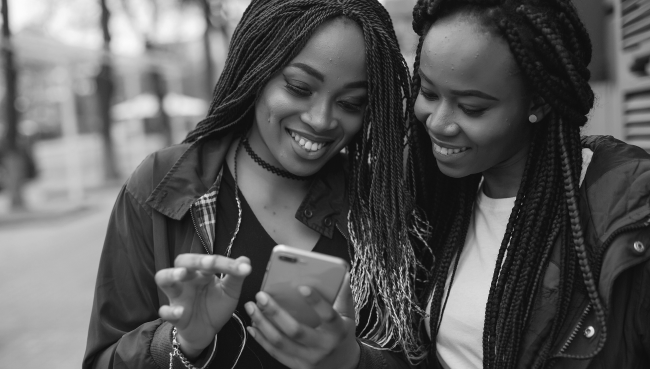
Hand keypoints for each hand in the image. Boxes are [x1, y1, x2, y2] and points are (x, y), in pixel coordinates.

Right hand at [155, 254, 250, 357]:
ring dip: (171, 274)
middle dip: (195, 260)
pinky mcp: (174, 315)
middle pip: (183, 261)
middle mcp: (188, 280)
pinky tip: (180, 311)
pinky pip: (165, 311)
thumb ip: (236, 276)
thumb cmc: (216, 306)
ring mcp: (178, 296)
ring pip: (163, 278)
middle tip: (210, 264)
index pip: (210, 260)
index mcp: (202, 272)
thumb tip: (246, 260)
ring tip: (182, 274)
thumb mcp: (230, 292)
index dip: (226, 263)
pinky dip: (169, 311)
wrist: (207, 331)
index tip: (244, 269)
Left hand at [244, 274, 359, 368]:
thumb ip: (343, 296)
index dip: (316, 302)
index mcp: (337, 331)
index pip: (328, 315)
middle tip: (261, 296)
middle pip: (295, 330)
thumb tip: (344, 275)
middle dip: (275, 312)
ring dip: (263, 324)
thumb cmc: (342, 335)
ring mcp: (308, 358)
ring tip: (251, 308)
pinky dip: (262, 339)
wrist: (343, 365)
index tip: (301, 287)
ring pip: (280, 342)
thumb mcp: (349, 317)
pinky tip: (253, 326)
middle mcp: (322, 346)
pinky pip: (275, 352)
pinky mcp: (296, 365)